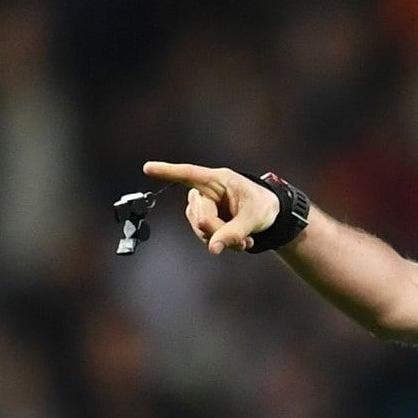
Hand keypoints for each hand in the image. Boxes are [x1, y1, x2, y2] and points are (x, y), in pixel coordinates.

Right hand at [142, 161, 282, 253]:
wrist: (270, 215)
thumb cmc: (263, 207)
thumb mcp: (253, 219)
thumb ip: (233, 233)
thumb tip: (212, 249)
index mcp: (218, 179)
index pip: (189, 174)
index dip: (167, 171)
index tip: (147, 168)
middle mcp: (206, 190)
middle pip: (200, 215)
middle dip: (220, 232)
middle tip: (242, 241)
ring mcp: (203, 206)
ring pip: (200, 228)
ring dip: (221, 240)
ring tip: (244, 241)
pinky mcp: (204, 219)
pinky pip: (205, 235)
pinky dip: (221, 243)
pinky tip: (239, 242)